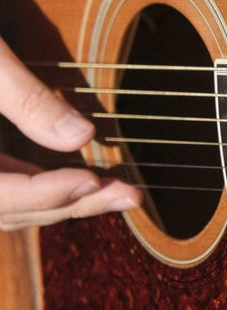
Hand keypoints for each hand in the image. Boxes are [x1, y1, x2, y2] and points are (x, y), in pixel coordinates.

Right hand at [0, 37, 138, 230]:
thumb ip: (27, 101)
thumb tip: (84, 136)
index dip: (45, 194)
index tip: (94, 179)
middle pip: (6, 208)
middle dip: (69, 203)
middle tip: (131, 196)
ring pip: (5, 204)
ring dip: (60, 201)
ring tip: (117, 192)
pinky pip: (2, 185)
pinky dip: (40, 187)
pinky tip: (80, 179)